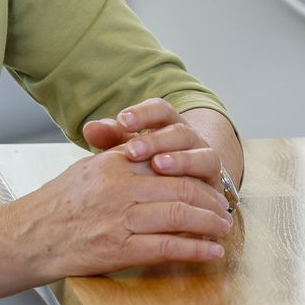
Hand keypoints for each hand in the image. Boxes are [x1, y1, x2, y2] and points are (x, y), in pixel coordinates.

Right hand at [10, 147, 231, 278]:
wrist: (28, 238)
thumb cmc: (53, 206)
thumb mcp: (84, 171)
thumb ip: (116, 162)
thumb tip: (145, 158)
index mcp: (111, 166)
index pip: (164, 162)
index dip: (192, 172)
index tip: (206, 182)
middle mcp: (119, 189)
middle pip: (181, 188)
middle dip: (210, 199)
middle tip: (222, 208)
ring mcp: (121, 219)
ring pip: (180, 215)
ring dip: (210, 223)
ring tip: (223, 228)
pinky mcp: (121, 249)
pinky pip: (169, 247)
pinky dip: (196, 249)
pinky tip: (211, 251)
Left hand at [82, 98, 224, 185]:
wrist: (177, 190)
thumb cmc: (144, 163)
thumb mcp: (126, 149)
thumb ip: (109, 137)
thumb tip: (89, 128)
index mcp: (167, 124)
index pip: (160, 110)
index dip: (144, 114)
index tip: (123, 120)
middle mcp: (190, 139)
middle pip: (180, 131)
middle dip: (157, 140)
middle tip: (134, 149)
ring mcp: (206, 161)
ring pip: (202, 155)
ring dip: (181, 160)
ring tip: (159, 166)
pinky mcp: (215, 186)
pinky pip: (212, 184)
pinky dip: (200, 188)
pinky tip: (182, 194)